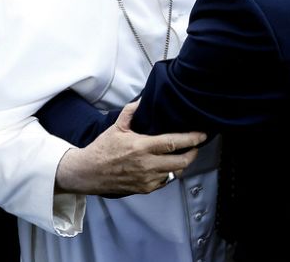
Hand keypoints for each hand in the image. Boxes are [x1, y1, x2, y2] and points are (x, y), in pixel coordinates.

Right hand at [54, 101, 206, 196]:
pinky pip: (164, 181)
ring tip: (182, 154)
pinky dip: (168, 173)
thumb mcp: (116, 126)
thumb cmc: (102, 149)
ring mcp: (146, 179)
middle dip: (193, 153)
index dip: (191, 138)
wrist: (88, 172)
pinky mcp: (144, 189)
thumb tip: (143, 100)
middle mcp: (146, 165)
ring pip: (175, 173)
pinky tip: (165, 165)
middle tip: (196, 145)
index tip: (201, 134)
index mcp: (141, 147)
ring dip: (181, 164)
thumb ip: (131, 111)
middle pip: (181, 161)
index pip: (173, 143)